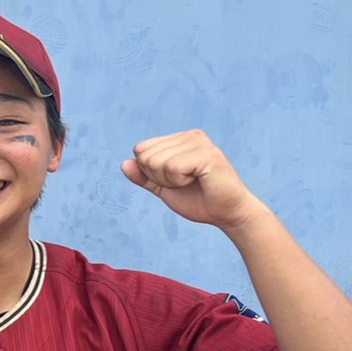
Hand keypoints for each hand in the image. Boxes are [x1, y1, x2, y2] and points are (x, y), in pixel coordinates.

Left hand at [120, 129, 265, 230]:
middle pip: (145, 155)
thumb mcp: (163, 189)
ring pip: (157, 162)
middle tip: (185, 183)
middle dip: (159, 177)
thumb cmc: (199, 200)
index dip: (151, 173)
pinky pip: (172, 168)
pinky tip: (199, 180)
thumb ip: (144, 177)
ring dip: (170, 181)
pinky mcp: (207, 153)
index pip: (141, 150)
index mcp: (179, 140)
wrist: (227, 214)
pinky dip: (179, 181)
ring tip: (193, 182)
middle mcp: (189, 135)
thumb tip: (124, 164)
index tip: (175, 181)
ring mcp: (199, 142)